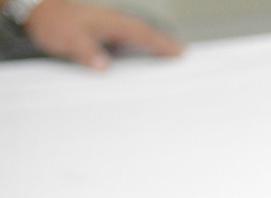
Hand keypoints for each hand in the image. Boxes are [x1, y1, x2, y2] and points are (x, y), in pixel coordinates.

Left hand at [23, 0, 182, 69]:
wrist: (36, 7)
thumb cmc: (54, 22)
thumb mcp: (69, 40)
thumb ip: (87, 52)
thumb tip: (103, 66)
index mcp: (111, 24)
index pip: (143, 34)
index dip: (162, 44)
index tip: (180, 52)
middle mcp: (113, 23)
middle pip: (145, 33)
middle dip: (163, 43)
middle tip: (182, 53)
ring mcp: (107, 25)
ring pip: (136, 34)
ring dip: (151, 43)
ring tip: (166, 54)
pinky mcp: (100, 29)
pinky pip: (125, 38)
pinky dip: (136, 44)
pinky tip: (137, 53)